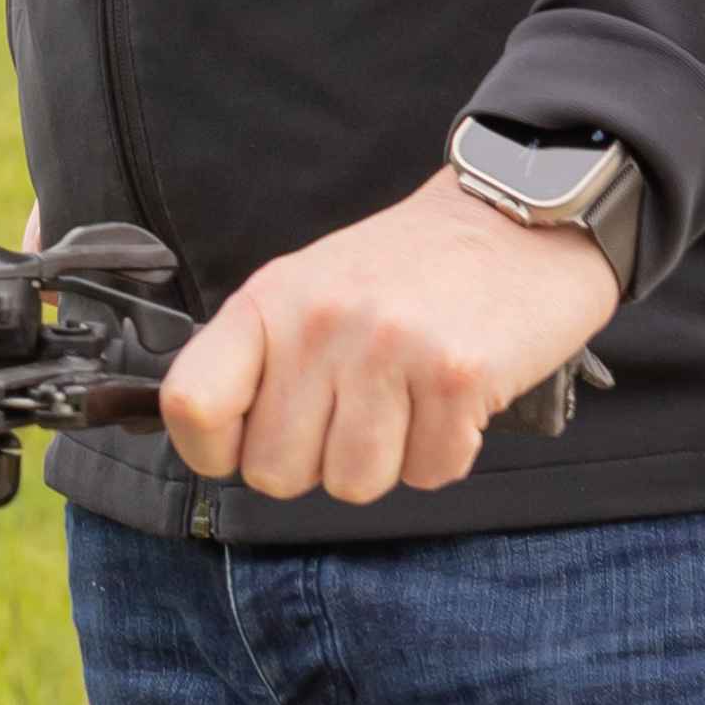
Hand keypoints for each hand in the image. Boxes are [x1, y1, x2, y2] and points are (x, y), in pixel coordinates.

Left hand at [157, 169, 620, 502]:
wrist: (514, 220)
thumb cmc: (407, 270)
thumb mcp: (309, 289)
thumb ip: (261, 359)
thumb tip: (220, 446)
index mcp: (268, 301)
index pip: (190, 403)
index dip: (209, 450)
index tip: (243, 444)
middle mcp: (319, 323)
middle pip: (273, 472)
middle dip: (315, 462)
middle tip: (355, 410)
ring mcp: (388, 349)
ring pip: (353, 484)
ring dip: (386, 460)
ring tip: (406, 398)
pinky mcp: (458, 377)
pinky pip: (430, 475)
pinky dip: (445, 452)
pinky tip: (451, 399)